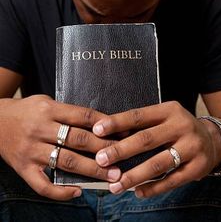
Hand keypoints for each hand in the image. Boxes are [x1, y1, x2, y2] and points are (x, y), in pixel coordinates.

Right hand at [0, 95, 120, 199]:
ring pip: (66, 161)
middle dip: (104, 149)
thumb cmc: (26, 110)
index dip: (104, 124)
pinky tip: (77, 192)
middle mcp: (41, 129)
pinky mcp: (23, 168)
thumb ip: (68, 112)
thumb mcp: (46, 102)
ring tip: (111, 175)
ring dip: (91, 170)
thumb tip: (98, 124)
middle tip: (123, 157)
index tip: (122, 132)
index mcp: (49, 110)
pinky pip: (42, 185)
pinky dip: (60, 192)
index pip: (82, 116)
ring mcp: (31, 150)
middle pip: (78, 139)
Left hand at [92, 101, 220, 197]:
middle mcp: (181, 126)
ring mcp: (191, 147)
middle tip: (101, 160)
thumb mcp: (164, 117)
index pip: (139, 115)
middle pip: (146, 139)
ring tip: (115, 185)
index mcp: (169, 110)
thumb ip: (143, 124)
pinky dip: (153, 188)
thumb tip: (110, 134)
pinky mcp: (198, 167)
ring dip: (134, 176)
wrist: (212, 140)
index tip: (97, 130)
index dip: (117, 123)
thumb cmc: (178, 128)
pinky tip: (137, 192)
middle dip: (121, 150)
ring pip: (158, 163)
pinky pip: (172, 180)